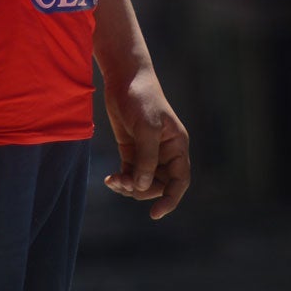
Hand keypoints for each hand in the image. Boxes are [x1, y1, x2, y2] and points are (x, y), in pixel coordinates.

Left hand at [102, 65, 190, 218]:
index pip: (180, 180)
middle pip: (159, 185)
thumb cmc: (141, 98)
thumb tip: (141, 186)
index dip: (171, 199)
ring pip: (142, 182)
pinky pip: (129, 174)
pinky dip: (121, 180)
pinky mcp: (131, 149)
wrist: (124, 77)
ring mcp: (148, 152)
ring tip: (114, 181)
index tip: (155, 213)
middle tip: (123, 183)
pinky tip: (110, 179)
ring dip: (129, 187)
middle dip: (142, 190)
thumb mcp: (146, 127)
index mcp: (177, 146)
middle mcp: (165, 152)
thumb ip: (146, 158)